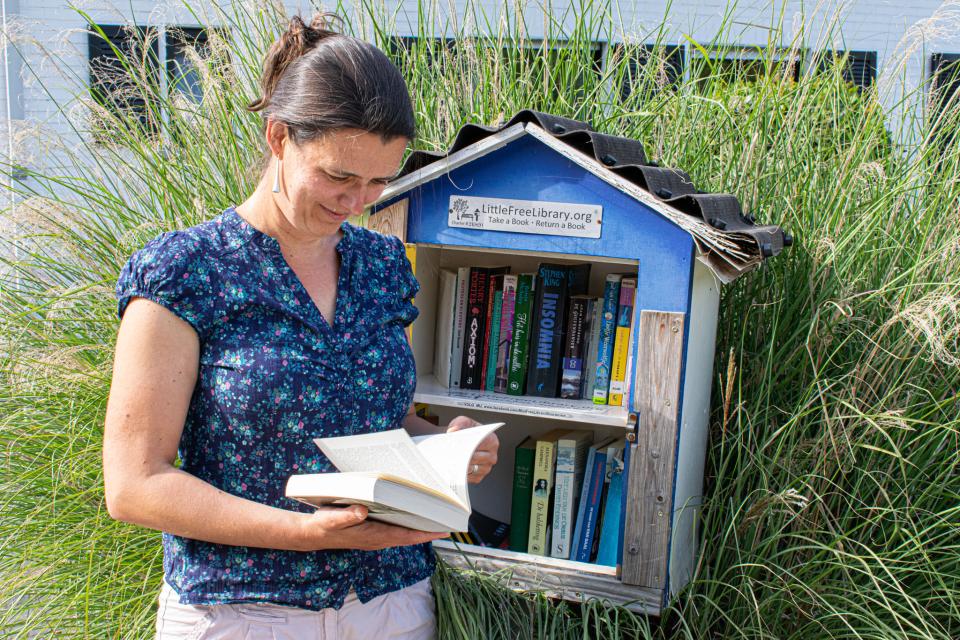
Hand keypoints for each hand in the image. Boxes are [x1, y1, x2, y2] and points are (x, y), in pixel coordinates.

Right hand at [295, 505, 446, 550]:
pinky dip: (410, 524)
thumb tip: (363, 511)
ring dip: (422, 527)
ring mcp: (377, 536)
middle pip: (411, 536)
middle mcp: (379, 538)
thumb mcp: (332, 519)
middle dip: (431, 530)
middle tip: (451, 520)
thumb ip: (346, 516)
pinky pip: (398, 530)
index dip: (425, 534)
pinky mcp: (374, 532)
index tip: (443, 530)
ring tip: (439, 516)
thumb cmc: (324, 525)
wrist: (314, 534)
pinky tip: (415, 514)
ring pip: (406, 533)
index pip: (405, 536)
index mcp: (374, 536)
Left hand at [446, 415, 498, 483]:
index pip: (482, 443)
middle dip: (462, 455)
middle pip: (476, 457)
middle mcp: (492, 456)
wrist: (459, 443)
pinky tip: (452, 467)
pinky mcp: (478, 477)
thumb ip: (459, 423)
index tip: (459, 443)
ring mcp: (486, 468)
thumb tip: (453, 431)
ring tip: (449, 459)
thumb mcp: (462, 421)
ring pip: (471, 468)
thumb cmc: (463, 433)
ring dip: (460, 465)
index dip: (469, 443)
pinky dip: (459, 474)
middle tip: (451, 452)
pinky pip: (468, 478)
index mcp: (492, 441)